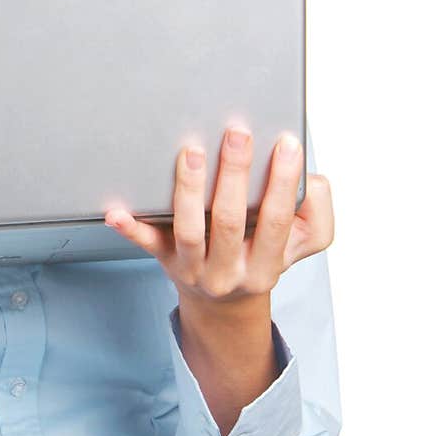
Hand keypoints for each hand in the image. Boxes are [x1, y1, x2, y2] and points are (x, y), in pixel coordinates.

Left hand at [104, 125, 334, 307]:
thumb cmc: (263, 254)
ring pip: (189, 229)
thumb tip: (309, 180)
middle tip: (237, 133)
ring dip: (189, 189)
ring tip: (191, 152)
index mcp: (267, 265)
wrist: (225, 302)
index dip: (283, 182)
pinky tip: (117, 210)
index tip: (287, 143)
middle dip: (234, 174)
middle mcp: (229, 272)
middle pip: (230, 221)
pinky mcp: (165, 259)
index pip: (278, 220)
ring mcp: (193, 268)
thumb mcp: (304, 243)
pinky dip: (130, 228)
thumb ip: (317, 212)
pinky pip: (146, 245)